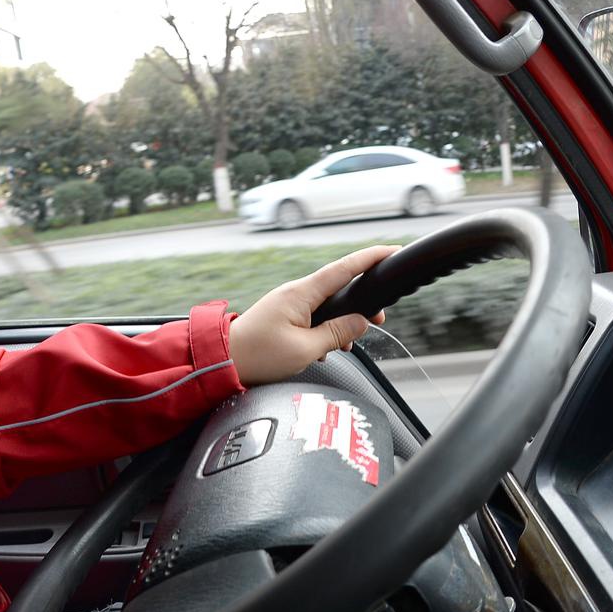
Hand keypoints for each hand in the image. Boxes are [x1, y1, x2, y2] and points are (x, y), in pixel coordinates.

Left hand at [229, 245, 399, 386]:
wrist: (221, 360)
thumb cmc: (257, 355)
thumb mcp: (305, 350)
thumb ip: (336, 334)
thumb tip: (361, 322)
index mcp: (301, 294)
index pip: (344, 269)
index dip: (370, 258)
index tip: (391, 251)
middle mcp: (295, 293)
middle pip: (339, 288)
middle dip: (361, 302)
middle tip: (378, 319)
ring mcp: (288, 303)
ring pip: (327, 305)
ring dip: (341, 323)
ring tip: (347, 344)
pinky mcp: (283, 315)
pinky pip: (313, 316)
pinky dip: (324, 330)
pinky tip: (325, 350)